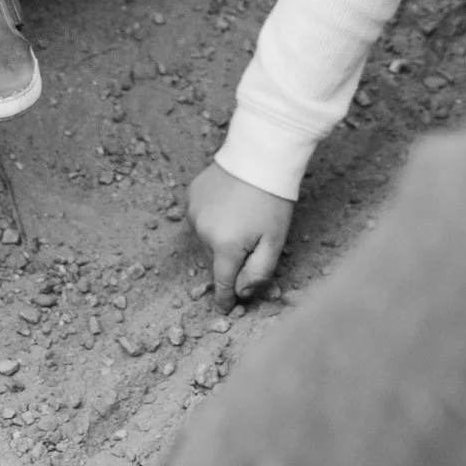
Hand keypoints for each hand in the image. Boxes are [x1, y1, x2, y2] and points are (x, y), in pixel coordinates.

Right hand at [187, 162, 295, 311]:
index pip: (222, 282)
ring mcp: (193, 212)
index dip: (224, 298)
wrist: (260, 155)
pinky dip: (211, 218)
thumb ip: (258, 272)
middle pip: (215, 259)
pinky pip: (199, 217)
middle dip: (229, 258)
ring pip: (206, 238)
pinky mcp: (191, 196)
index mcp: (225, 247)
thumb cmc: (273, 201)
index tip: (224, 309)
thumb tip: (241, 294)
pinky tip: (229, 204)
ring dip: (219, 237)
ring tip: (241, 218)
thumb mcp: (275, 241)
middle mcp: (203, 232)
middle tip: (250, 240)